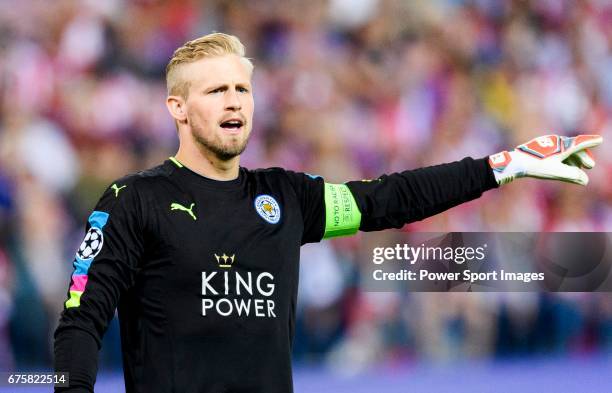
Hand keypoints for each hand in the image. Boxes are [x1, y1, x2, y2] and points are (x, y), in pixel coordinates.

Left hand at [488, 134, 602, 185]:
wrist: (515, 162)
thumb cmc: (536, 167)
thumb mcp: (557, 172)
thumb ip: (573, 175)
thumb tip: (585, 179)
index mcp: (562, 146)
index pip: (580, 143)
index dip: (590, 142)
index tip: (600, 140)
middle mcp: (556, 142)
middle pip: (573, 147)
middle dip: (583, 156)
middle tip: (590, 166)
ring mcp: (547, 144)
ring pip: (565, 150)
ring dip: (574, 158)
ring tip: (580, 167)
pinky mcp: (540, 148)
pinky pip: (557, 151)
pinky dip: (564, 158)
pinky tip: (564, 166)